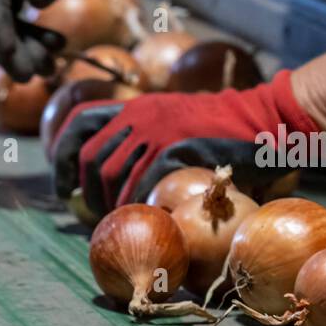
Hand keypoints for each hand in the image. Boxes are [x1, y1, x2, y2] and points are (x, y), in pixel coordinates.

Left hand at [47, 70, 322, 217]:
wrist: (265, 117)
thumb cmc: (220, 128)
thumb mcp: (173, 118)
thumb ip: (142, 137)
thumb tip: (108, 174)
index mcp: (135, 105)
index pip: (79, 123)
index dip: (60, 155)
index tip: (62, 185)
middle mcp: (141, 115)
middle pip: (90, 156)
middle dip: (85, 190)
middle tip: (92, 212)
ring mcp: (160, 131)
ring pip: (115, 175)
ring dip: (112, 204)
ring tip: (121, 220)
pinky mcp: (180, 149)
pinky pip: (146, 184)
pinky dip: (140, 204)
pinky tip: (147, 216)